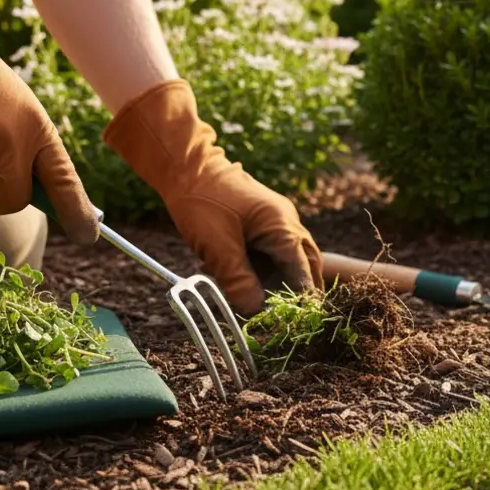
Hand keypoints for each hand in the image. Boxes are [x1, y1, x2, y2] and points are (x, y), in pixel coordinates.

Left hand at [103, 79, 323, 313]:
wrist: (185, 166)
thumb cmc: (202, 202)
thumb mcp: (217, 246)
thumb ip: (238, 280)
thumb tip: (255, 311)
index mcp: (282, 227)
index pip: (302, 272)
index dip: (299, 300)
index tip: (293, 323)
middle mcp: (286, 223)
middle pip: (303, 267)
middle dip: (292, 292)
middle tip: (278, 316)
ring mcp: (275, 221)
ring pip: (285, 261)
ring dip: (269, 281)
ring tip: (243, 295)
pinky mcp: (261, 222)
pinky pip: (269, 252)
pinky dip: (256, 268)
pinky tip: (230, 275)